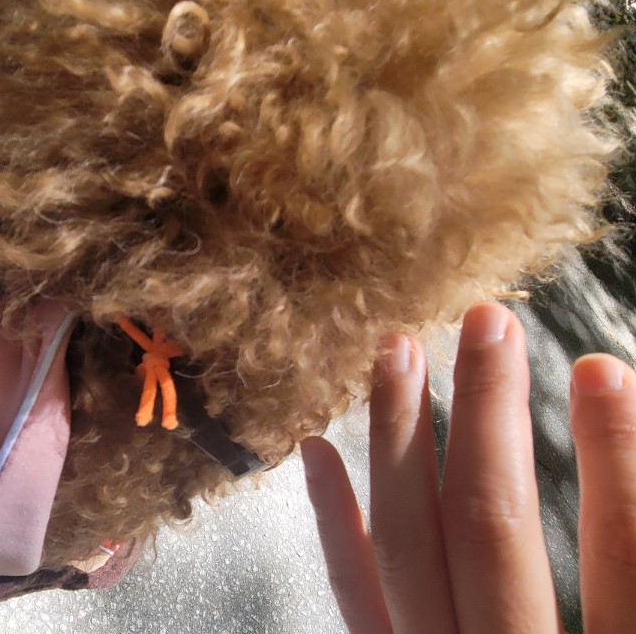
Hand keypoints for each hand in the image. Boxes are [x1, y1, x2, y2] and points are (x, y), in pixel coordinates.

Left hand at [301, 302, 635, 632]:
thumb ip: (630, 565)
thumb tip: (619, 424)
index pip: (621, 563)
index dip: (616, 457)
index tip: (601, 370)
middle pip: (491, 529)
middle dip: (487, 412)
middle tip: (488, 323)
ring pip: (408, 548)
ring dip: (399, 437)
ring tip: (398, 352)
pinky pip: (355, 598)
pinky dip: (335, 523)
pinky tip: (318, 449)